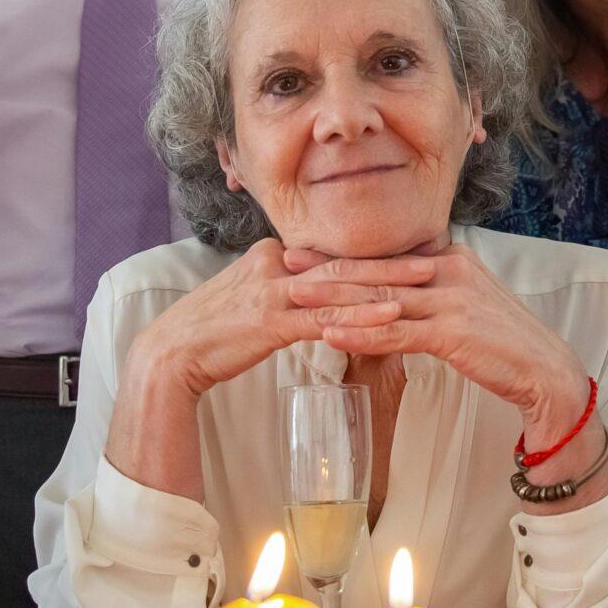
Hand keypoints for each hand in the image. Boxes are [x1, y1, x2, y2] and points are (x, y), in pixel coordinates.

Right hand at [127, 239, 406, 400]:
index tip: (409, 254)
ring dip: (386, 285)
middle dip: (391, 263)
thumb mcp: (251, 301)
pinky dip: (360, 317)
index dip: (373, 256)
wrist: (172, 353)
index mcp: (271, 256)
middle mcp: (274, 265)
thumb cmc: (212, 332)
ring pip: (339, 287)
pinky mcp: (271, 321)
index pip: (330, 255)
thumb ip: (283, 294)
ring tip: (426, 282)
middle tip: (435, 259)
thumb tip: (314, 297)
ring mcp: (272, 291)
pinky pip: (324, 318)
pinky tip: (391, 318)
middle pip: (342, 263)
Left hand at [303, 245, 590, 443]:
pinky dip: (361, 333)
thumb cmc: (502, 343)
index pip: (387, 257)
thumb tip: (395, 294)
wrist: (543, 370)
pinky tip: (331, 334)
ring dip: (334, 299)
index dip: (344, 255)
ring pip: (381, 300)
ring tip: (295, 297)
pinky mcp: (452, 332)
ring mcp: (452, 300)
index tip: (306, 253)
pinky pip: (397, 333)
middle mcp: (450, 271)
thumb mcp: (466, 305)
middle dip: (328, 268)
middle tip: (285, 265)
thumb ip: (432, 293)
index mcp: (451, 259)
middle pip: (377, 271)